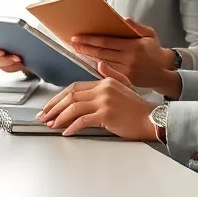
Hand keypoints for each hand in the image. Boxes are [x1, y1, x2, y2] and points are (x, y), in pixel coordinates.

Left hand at [35, 65, 156, 138]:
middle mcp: (103, 89)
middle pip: (71, 96)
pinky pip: (83, 120)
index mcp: (105, 82)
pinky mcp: (106, 115)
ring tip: (51, 125)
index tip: (50, 106)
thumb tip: (100, 64)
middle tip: (43, 116)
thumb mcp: (125, 85)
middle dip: (54, 107)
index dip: (59, 97)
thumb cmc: (139, 108)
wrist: (153, 119)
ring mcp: (104, 102)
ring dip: (59, 117)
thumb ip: (111, 74)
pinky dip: (72, 127)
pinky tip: (66, 132)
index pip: (75, 87)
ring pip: (74, 108)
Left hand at [69, 18, 174, 93]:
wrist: (163, 73)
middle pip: (101, 52)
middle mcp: (129, 59)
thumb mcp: (150, 35)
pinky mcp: (125, 79)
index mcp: (134, 46)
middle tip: (73, 42)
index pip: (107, 41)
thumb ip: (137, 26)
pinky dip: (96, 65)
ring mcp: (126, 71)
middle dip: (85, 47)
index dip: (91, 39)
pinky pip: (107, 71)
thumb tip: (123, 19)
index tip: (78, 36)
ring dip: (88, 56)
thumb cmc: (155, 51)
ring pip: (102, 62)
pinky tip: (88, 60)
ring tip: (77, 49)